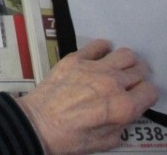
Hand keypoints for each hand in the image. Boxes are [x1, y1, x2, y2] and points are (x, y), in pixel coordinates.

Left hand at [16, 39, 158, 154]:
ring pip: (125, 54)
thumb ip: (121, 125)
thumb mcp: (105, 142)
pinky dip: (103, 48)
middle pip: (139, 71)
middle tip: (129, 83)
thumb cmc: (70, 138)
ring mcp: (94, 68)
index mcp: (123, 106)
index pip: (150, 91)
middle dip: (138, 78)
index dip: (145, 95)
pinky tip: (101, 55)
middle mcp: (113, 83)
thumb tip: (124, 114)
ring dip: (126, 61)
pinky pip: (97, 45)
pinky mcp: (75, 59)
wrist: (37, 123)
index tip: (138, 97)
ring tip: (118, 68)